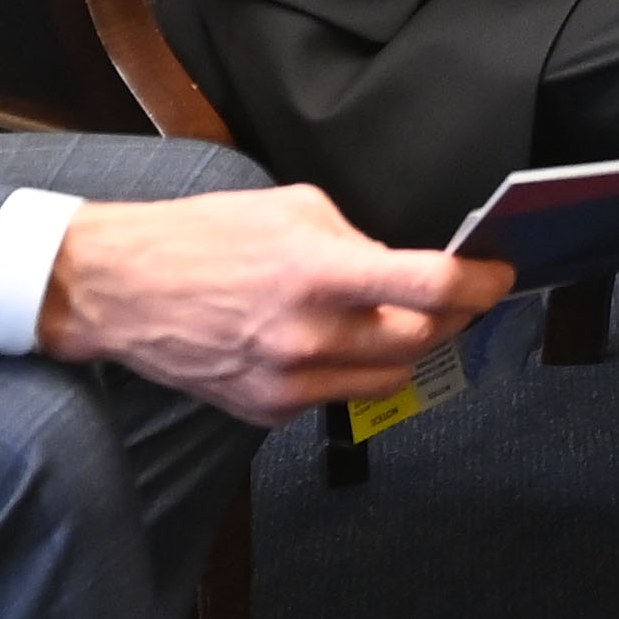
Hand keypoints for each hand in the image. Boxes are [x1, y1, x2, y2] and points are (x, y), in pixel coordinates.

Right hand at [36, 184, 509, 425]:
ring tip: (402, 318)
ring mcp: (288, 382)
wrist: (119, 289)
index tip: (499, 276)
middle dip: (452, 316)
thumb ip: (357, 240)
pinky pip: (339, 396)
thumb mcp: (292, 207)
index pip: (430, 288)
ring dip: (408, 348)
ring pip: (390, 378)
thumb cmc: (201, 237)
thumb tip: (404, 267)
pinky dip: (351, 370)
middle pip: (421, 340)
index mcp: (318, 271)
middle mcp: (308, 335)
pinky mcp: (268, 411)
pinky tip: (335, 342)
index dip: (481, 284)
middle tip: (460, 296)